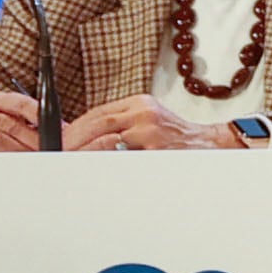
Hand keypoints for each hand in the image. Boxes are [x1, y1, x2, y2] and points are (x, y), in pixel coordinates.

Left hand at [65, 96, 242, 150]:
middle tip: (59, 154)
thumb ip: (122, 126)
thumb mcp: (150, 122)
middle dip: (74, 141)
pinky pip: (121, 157)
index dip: (75, 129)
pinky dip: (104, 163)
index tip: (61, 141)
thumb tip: (84, 141)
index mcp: (140, 103)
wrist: (212, 146)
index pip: (97, 113)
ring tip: (70, 163)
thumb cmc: (178, 140)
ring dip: (84, 153)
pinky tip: (94, 169)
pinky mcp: (156, 149)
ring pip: (104, 139)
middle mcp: (144, 113)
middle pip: (97, 123)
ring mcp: (150, 130)